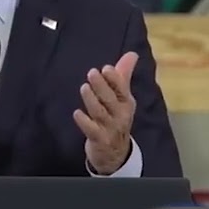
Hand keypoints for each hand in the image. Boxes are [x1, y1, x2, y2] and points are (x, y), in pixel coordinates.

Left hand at [74, 51, 137, 174]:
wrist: (116, 154)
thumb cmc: (116, 119)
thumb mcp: (122, 99)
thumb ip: (123, 76)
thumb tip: (132, 54)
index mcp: (126, 103)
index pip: (122, 89)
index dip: (114, 79)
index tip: (106, 68)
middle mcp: (120, 115)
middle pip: (111, 99)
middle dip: (102, 86)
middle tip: (91, 73)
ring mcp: (110, 128)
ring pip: (100, 112)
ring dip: (91, 100)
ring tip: (84, 88)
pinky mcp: (99, 139)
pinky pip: (91, 130)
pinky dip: (84, 122)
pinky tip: (77, 113)